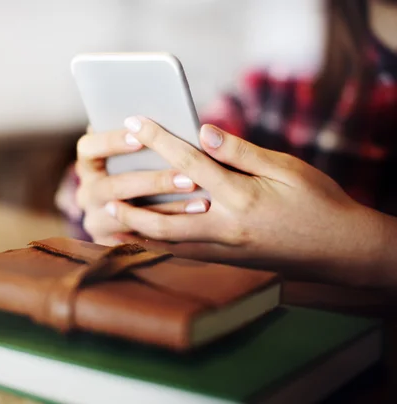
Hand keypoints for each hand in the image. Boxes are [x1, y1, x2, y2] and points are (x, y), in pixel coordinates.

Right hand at [75, 122, 208, 244]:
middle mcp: (86, 192)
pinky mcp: (110, 242)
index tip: (141, 136)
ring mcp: (96, 220)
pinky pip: (140, 237)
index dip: (112, 142)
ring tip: (201, 200)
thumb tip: (168, 123)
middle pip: (112, 187)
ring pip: (127, 216)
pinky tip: (194, 220)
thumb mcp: (138, 151)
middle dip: (152, 182)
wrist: (141, 209)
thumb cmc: (146, 166)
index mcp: (88, 163)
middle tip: (189, 176)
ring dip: (166, 208)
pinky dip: (169, 227)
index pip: (89, 148)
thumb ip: (145, 138)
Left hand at [109, 117, 388, 287]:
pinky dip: (158, 246)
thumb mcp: (286, 168)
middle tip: (104, 194)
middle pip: (163, 219)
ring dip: (137, 233)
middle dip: (130, 207)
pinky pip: (183, 254)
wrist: (340, 250)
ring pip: (169, 244)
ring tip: (111, 220)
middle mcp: (226, 228)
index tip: (135, 121)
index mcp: (240, 197)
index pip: (188, 163)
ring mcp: (225, 250)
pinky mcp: (228, 262)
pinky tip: (143, 237)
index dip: (159, 139)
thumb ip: (240, 152)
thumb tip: (203, 131)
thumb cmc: (318, 202)